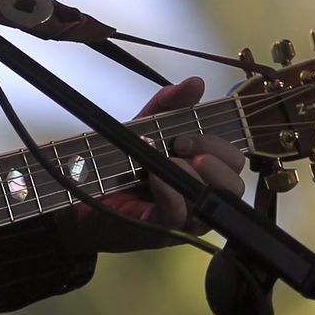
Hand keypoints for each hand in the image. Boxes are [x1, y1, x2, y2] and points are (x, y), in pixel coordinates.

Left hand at [54, 77, 247, 253]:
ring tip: (168, 162)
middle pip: (234, 183)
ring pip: (215, 202)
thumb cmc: (119, 160)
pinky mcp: (163, 231)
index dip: (218, 145)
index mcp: (203, 170)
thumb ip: (169, 104)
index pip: (234, 160)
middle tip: (178, 147)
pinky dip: (171, 194)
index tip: (183, 135)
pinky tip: (155, 178)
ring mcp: (185, 217)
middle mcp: (201, 195)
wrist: (80, 188)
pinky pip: (181, 217)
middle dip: (212, 160)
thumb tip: (196, 83)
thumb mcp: (145, 125)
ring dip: (195, 178)